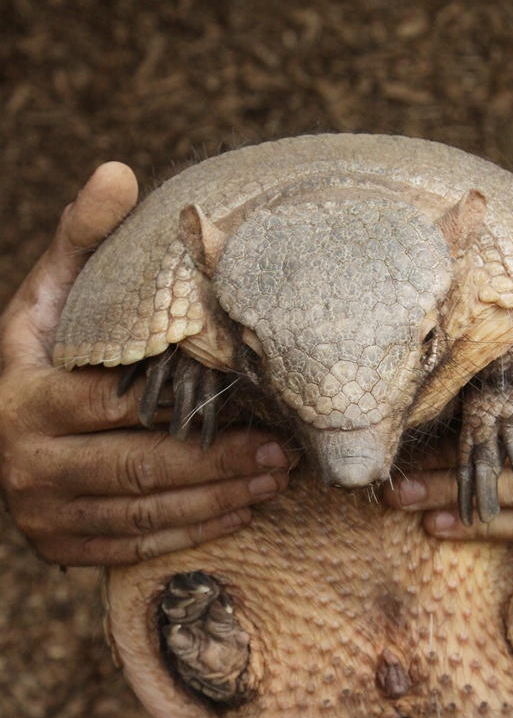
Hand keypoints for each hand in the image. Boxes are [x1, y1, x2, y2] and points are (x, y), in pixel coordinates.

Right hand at [0, 163, 295, 566]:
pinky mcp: (57, 546)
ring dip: (215, 501)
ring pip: (141, 514)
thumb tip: (119, 170)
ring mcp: (40, 512)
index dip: (186, 406)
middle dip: (217, 463)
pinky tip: (239, 514)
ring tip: (274, 482)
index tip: (252, 400)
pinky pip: (131, 547)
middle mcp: (24, 461)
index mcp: (24, 395)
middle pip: (137, 468)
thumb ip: (81, 240)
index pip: (112, 404)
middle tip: (282, 454)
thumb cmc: (40, 357)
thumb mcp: (49, 298)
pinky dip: (189, 534)